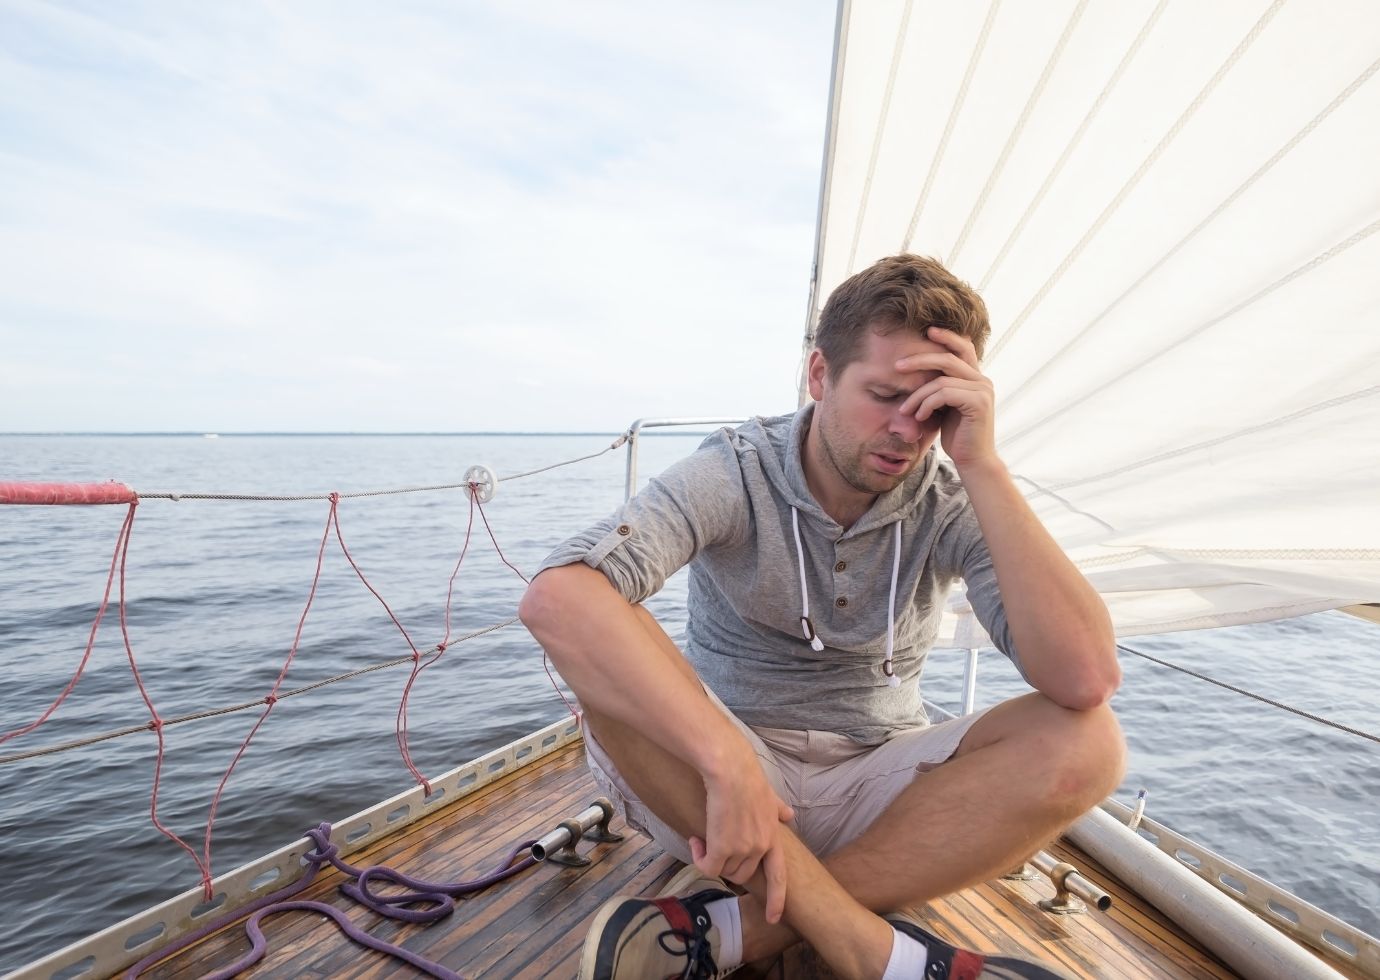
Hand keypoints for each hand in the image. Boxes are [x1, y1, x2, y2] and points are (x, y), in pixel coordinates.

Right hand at [690, 764, 794, 922]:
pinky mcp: (722, 847)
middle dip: (727, 864)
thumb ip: (778, 808)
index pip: (779, 876)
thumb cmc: (747, 776)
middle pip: (742, 874)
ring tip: (704, 838)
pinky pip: (707, 866)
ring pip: (723, 870)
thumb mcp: (769, 794)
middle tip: (714, 845)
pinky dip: (698, 857)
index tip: (773, 918)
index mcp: (773, 837)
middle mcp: (760, 846)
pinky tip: (695, 840)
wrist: (730, 770)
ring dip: (711, 858)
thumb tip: (789, 814)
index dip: (777, 899)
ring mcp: (743, 849)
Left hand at [894, 326, 996, 469]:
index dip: (947, 336)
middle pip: (948, 358)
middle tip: (897, 365)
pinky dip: (927, 404)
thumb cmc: (956, 435)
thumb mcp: (944, 407)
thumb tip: (916, 373)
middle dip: (920, 359)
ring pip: (942, 380)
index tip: (927, 330)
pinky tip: (920, 417)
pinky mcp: (979, 403)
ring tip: (905, 410)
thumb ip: (939, 389)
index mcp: (975, 378)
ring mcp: (983, 390)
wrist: (972, 461)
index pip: (964, 347)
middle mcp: (982, 380)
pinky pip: (945, 394)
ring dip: (918, 394)